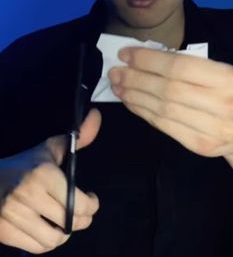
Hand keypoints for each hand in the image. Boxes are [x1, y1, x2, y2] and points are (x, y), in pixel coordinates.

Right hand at [0, 109, 101, 253]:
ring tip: (64, 223)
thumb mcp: (48, 150)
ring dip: (63, 233)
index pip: (81, 204)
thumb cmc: (23, 166)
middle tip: (80, 213)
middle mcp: (27, 195)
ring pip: (55, 239)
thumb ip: (77, 138)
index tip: (91, 198)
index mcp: (43, 174)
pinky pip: (36, 247)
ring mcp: (12, 215)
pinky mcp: (3, 231)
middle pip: (71, 223)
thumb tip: (96, 115)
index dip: (93, 205)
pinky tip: (47, 230)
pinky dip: (46, 242)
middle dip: (82, 220)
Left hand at [110, 47, 232, 158]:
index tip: (126, 54)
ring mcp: (215, 127)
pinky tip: (132, 102)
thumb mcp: (217, 75)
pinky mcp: (201, 145)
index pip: (181, 66)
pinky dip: (143, 112)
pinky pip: (165, 126)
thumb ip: (187, 66)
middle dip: (137, 78)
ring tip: (119, 86)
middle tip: (116, 72)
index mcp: (229, 78)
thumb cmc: (225, 96)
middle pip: (170, 88)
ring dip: (135, 96)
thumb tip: (142, 59)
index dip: (149, 60)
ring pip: (164, 109)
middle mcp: (225, 103)